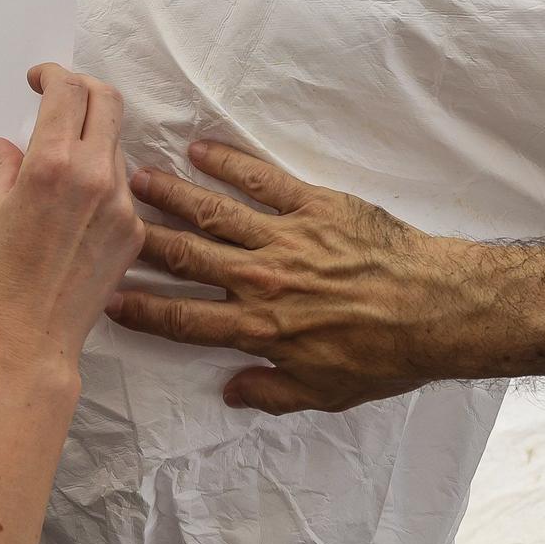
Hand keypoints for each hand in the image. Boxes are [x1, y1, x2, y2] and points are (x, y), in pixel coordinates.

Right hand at [0, 64, 146, 381]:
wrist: (31, 339)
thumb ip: (5, 168)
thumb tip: (7, 145)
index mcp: (51, 163)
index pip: (67, 89)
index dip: (53, 73)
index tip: (40, 79)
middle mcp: (94, 175)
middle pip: (106, 101)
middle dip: (83, 89)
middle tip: (60, 100)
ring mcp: (121, 203)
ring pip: (115, 145)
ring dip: (91, 138)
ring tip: (61, 164)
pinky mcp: (133, 231)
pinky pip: (122, 188)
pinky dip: (100, 182)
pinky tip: (75, 208)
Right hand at [107, 141, 488, 414]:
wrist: (437, 310)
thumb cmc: (385, 356)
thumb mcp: (325, 393)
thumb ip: (272, 393)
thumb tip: (230, 392)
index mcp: (259, 327)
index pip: (184, 319)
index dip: (142, 309)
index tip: (109, 297)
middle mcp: (260, 279)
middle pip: (186, 256)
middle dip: (142, 239)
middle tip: (108, 219)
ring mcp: (285, 238)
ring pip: (213, 212)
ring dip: (171, 195)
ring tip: (136, 177)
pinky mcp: (313, 206)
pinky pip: (261, 180)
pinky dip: (228, 162)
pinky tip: (200, 150)